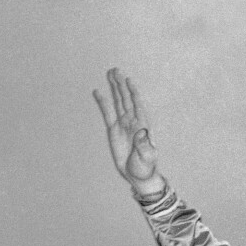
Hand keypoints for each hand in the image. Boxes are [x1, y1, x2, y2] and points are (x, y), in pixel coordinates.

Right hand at [93, 68, 165, 195]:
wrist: (138, 175)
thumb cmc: (145, 167)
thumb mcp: (147, 157)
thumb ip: (144, 145)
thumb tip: (142, 133)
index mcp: (142, 126)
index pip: (138, 105)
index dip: (134, 92)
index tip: (129, 81)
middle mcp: (133, 122)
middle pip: (126, 99)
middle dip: (122, 85)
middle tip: (116, 70)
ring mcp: (123, 124)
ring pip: (118, 102)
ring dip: (115, 88)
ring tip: (110, 73)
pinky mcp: (114, 130)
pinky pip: (107, 113)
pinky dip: (103, 103)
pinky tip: (98, 92)